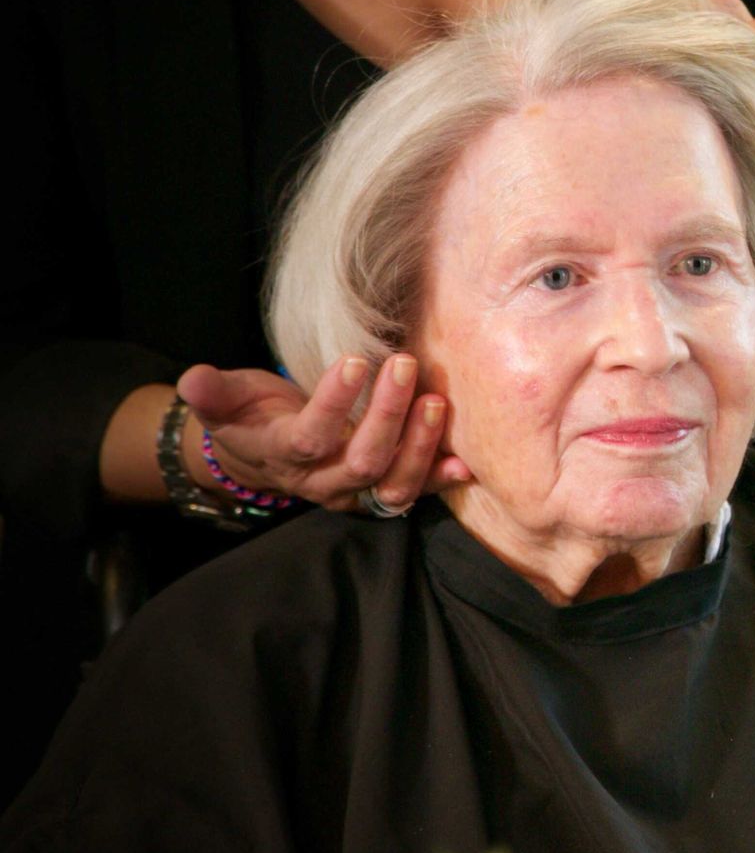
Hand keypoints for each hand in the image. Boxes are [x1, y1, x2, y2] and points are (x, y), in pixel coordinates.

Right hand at [176, 354, 468, 513]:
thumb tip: (191, 380)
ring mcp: (355, 492)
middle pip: (361, 460)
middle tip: (406, 365)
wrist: (265, 454)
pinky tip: (464, 461)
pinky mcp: (381, 491)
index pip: (309, 437)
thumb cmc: (252, 416)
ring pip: (392, 484)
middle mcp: (322, 481)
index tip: (354, 360)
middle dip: (387, 415)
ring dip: (419, 447)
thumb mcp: (227, 401)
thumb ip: (213, 393)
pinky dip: (440, 479)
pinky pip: (415, 493)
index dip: (332, 404)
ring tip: (436, 403)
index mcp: (283, 455)